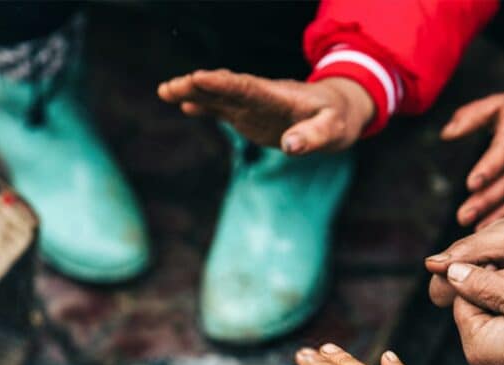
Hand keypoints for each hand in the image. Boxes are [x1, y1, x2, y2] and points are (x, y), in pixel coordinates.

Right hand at [158, 69, 372, 153]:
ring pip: (219, 96)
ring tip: (165, 91)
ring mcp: (253, 105)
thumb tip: (290, 146)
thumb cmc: (338, 120)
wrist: (338, 111)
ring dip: (194, 92)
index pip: (247, 87)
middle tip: (170, 87)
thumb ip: (313, 137)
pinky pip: (224, 108)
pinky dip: (205, 105)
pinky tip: (185, 106)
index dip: (223, 84)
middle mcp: (260, 97)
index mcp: (279, 97)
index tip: (199, 78)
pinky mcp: (251, 115)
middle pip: (226, 88)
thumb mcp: (333, 131)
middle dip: (199, 86)